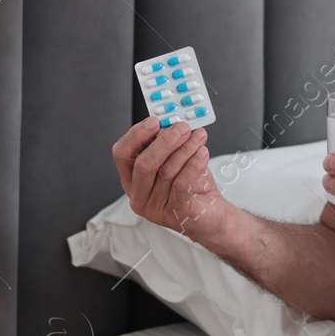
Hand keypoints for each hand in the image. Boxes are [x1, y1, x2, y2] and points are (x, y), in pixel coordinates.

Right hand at [112, 118, 227, 238]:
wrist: (212, 215)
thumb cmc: (192, 186)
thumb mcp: (175, 160)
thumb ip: (169, 144)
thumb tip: (173, 122)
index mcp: (132, 178)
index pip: (122, 154)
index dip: (136, 135)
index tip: (154, 121)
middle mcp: (139, 194)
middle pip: (143, 164)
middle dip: (164, 142)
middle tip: (182, 127)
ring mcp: (155, 207)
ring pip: (166, 171)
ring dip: (185, 149)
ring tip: (198, 137)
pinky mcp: (174, 214)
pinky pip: (182, 184)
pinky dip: (194, 165)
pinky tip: (202, 153)